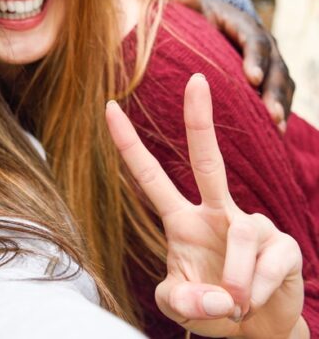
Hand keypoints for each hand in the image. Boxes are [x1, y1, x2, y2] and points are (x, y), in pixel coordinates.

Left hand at [106, 74, 305, 338]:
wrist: (256, 329)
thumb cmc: (210, 306)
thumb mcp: (181, 305)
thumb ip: (183, 301)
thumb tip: (214, 298)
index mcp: (182, 220)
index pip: (151, 176)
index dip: (129, 144)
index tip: (109, 107)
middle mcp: (216, 213)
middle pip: (208, 160)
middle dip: (201, 119)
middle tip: (197, 78)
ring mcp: (253, 225)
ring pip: (242, 236)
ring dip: (233, 280)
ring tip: (232, 305)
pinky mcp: (284, 246)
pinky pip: (267, 263)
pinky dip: (254, 291)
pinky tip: (251, 303)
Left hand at [175, 0, 293, 130]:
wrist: (218, 21)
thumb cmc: (203, 18)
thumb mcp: (197, 9)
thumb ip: (191, 5)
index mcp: (249, 28)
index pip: (256, 43)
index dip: (256, 60)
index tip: (251, 78)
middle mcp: (268, 46)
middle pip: (277, 69)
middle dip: (275, 93)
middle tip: (272, 114)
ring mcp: (273, 64)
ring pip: (284, 86)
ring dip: (281, 107)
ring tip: (277, 129)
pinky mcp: (272, 81)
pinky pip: (281, 98)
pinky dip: (280, 114)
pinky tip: (275, 136)